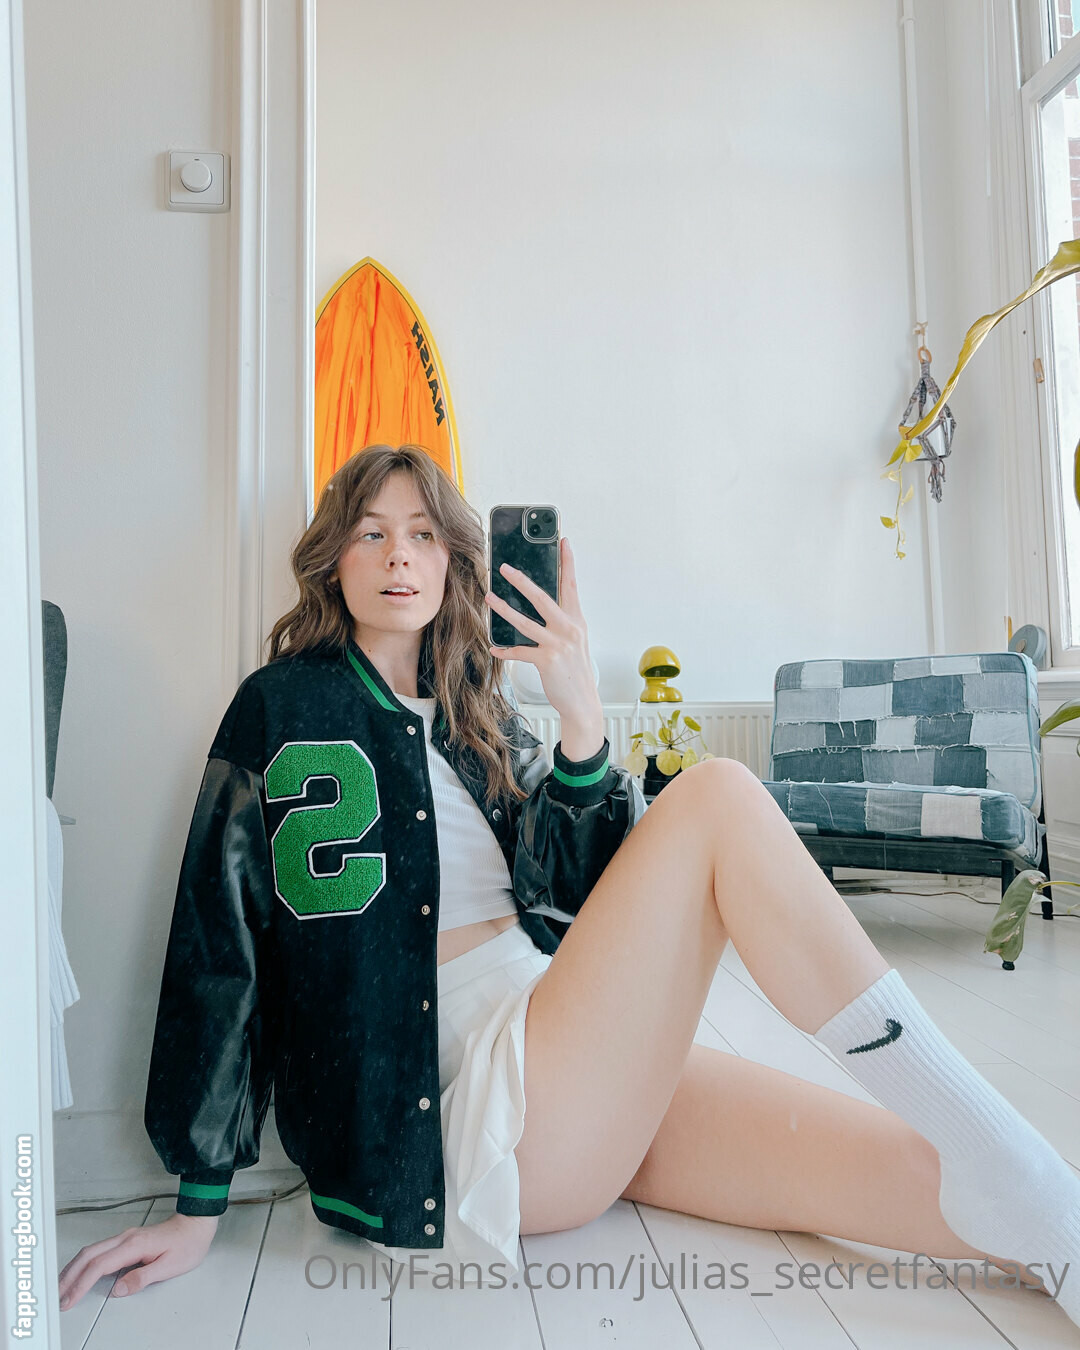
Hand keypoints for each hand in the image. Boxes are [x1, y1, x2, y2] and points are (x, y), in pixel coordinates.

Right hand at [58, 1212, 218, 1309]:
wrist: (197, 1224)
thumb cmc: (188, 1243)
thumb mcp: (170, 1266)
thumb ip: (142, 1278)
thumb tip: (118, 1290)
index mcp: (134, 1244)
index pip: (99, 1266)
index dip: (81, 1284)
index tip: (70, 1300)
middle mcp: (126, 1238)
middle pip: (88, 1255)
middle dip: (69, 1277)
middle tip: (58, 1297)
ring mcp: (125, 1237)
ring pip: (90, 1251)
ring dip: (73, 1269)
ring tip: (62, 1288)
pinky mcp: (126, 1240)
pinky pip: (98, 1250)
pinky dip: (83, 1263)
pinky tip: (79, 1272)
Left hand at [484, 537, 602, 751]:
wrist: (582, 702)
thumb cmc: (575, 670)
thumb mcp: (574, 641)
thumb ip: (560, 621)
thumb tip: (538, 605)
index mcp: (576, 620)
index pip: (571, 585)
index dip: (568, 562)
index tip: (563, 541)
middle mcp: (569, 628)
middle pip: (543, 597)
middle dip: (522, 580)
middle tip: (504, 567)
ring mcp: (559, 644)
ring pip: (525, 621)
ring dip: (504, 608)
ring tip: (489, 597)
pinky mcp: (547, 660)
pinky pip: (519, 651)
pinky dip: (505, 649)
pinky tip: (493, 647)